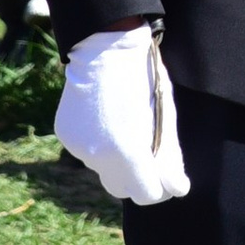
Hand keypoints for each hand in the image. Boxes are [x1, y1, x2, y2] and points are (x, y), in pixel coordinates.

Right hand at [55, 25, 190, 205]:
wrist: (105, 48)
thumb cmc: (144, 81)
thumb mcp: (165, 118)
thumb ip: (170, 158)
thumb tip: (177, 189)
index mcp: (128, 153)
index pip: (147, 195)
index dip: (159, 188)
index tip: (166, 177)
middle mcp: (99, 157)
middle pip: (122, 189)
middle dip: (138, 179)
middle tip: (149, 158)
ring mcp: (79, 147)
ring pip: (103, 169)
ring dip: (117, 159)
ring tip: (124, 125)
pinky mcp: (66, 136)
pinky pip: (87, 152)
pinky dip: (98, 143)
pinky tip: (105, 117)